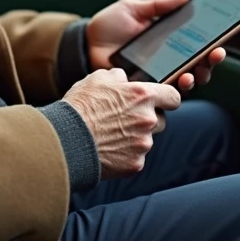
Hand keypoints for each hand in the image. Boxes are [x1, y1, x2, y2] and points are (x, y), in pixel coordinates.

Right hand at [62, 68, 181, 178]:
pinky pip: (135, 158)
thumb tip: (124, 79)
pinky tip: (107, 149)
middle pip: (160, 120)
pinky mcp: (136, 164)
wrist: (66, 140)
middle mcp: (148, 119)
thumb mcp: (97, 78)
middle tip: (123, 120)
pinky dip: (124, 155)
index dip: (167, 99)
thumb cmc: (80, 106)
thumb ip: (118, 76)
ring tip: (109, 135)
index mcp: (142, 95)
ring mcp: (143, 144)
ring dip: (134, 138)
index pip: (173, 97)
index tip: (161, 102)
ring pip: (146, 140)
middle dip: (146, 120)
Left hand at [86, 0, 228, 90]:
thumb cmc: (109, 25)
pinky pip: (161, 94)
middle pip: (196, 66)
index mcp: (168, 40)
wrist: (85, 43)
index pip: (196, 45)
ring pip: (182, 82)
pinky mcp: (142, 88)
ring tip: (192, 74)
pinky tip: (175, 84)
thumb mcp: (133, 8)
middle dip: (209, 63)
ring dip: (193, 79)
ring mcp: (155, 75)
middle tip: (213, 57)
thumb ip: (158, 5)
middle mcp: (166, 60)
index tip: (220, 43)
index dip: (211, 45)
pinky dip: (171, 91)